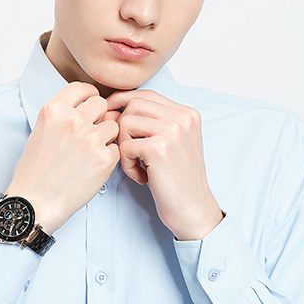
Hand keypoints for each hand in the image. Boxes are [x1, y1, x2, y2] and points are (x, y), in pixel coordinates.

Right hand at [5, 82, 119, 233]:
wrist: (35, 202)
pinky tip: (94, 166)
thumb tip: (86, 107)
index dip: (89, 95)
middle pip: (101, 104)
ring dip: (106, 136)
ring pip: (113, 126)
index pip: (82, 88)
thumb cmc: (35, 171)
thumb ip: (62, 115)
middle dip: (99, 116)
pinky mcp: (103, 159)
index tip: (90, 103)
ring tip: (92, 151)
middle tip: (92, 131)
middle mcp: (72, 121)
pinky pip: (116, 149)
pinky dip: (109, 157)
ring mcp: (90, 139)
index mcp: (54, 110)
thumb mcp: (41, 131)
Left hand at [106, 89, 223, 240]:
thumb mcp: (171, 142)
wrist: (193, 208)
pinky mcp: (160, 148)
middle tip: (130, 151)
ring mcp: (173, 131)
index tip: (111, 114)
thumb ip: (152, 122)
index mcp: (187, 113)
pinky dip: (127, 164)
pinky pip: (125, 146)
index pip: (146, 94)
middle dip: (122, 127)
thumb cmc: (176, 178)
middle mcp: (183, 117)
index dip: (123, 101)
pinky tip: (141, 176)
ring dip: (124, 146)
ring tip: (138, 165)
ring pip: (125, 123)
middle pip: (133, 104)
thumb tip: (112, 107)